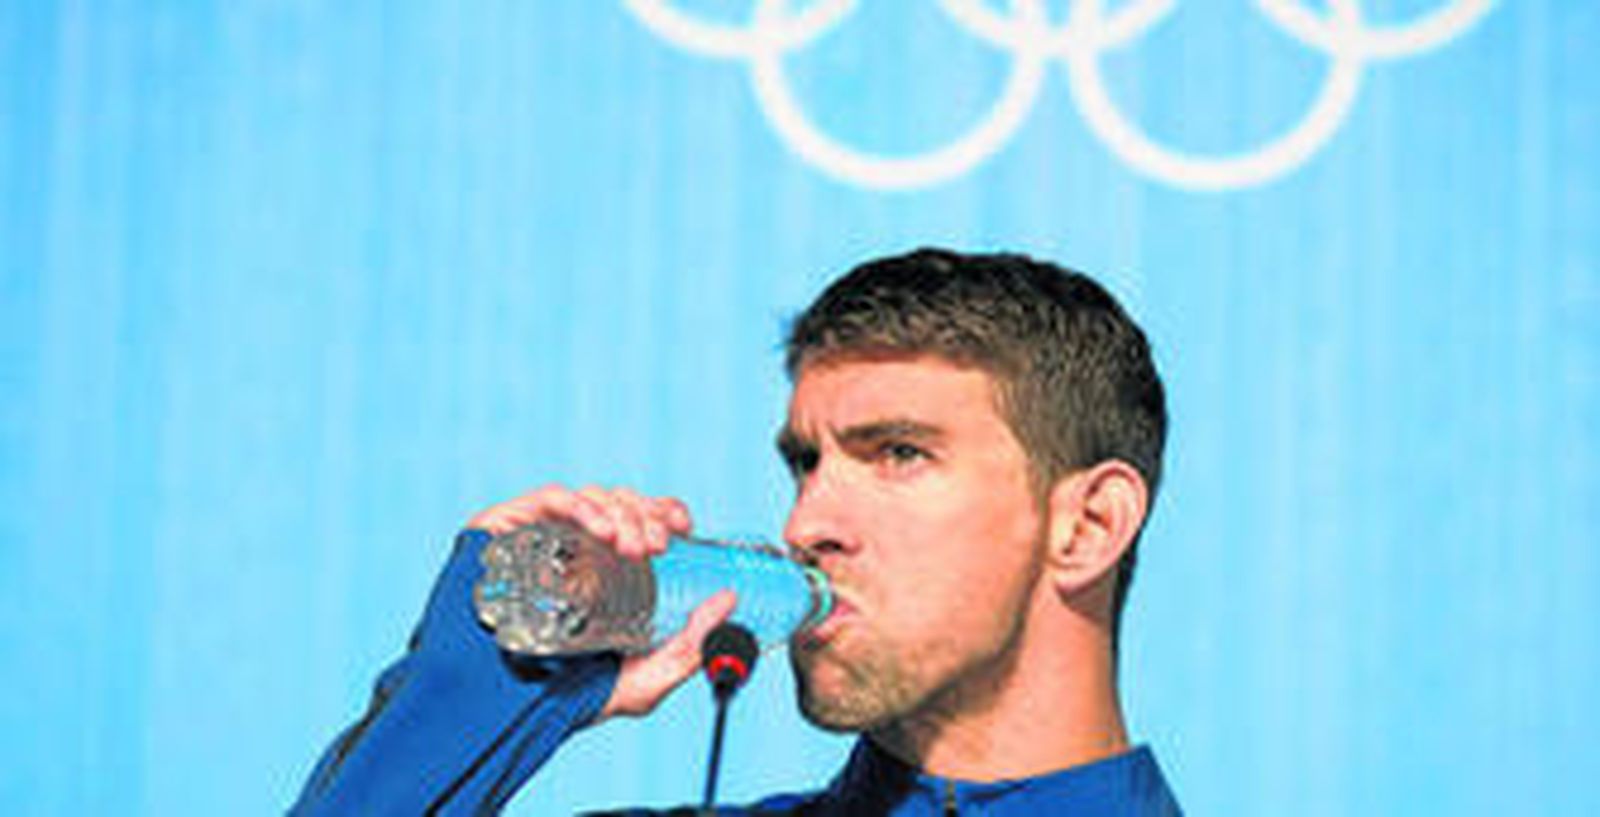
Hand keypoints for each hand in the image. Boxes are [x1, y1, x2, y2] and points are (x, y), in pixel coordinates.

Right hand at [465, 485, 736, 722]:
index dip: (663, 511)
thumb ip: (691, 647)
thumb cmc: (569, 698)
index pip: (641, 519)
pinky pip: (548, 499)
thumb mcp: (645, 678)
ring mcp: (542, 538)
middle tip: (658, 546)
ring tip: (632, 546)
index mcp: (607, 571)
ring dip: (621, 513)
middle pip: (620, 504)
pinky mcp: (509, 532)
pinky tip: (600, 530)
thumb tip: (730, 601)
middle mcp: (577, 549)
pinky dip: (580, 505)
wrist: (503, 710)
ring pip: (591, 497)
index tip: (682, 525)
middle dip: (645, 515)